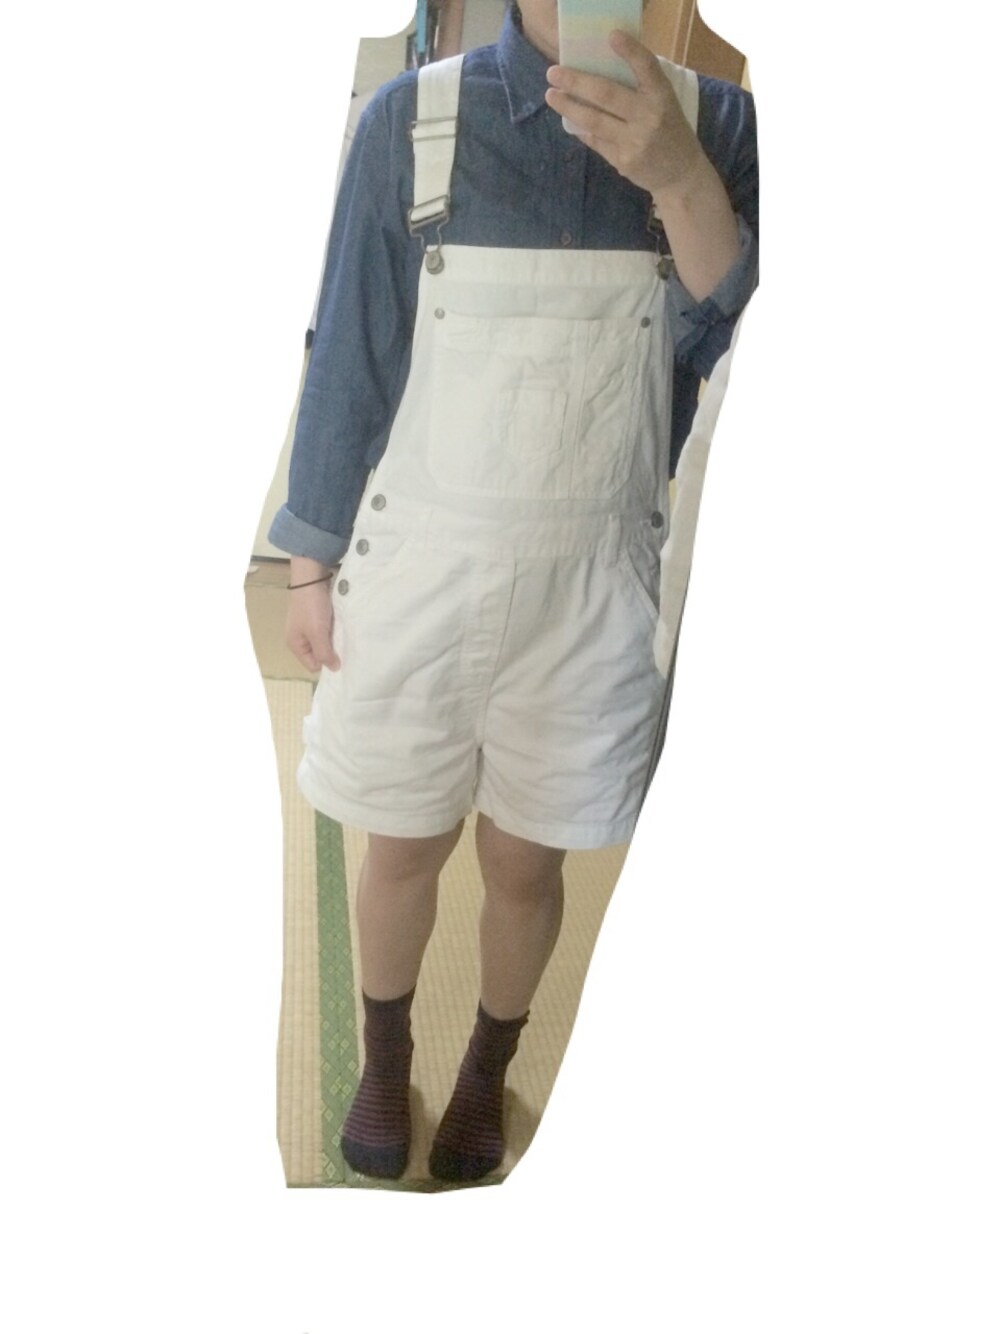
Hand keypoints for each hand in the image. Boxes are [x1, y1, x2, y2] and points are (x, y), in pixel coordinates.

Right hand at [286, 578, 339, 672]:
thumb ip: (324, 652)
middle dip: (332, 653)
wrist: (312, 578)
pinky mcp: (317, 617)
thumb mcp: (317, 633)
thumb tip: (334, 668)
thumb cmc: (312, 607)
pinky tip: (344, 630)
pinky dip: (335, 631)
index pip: (313, 665)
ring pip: (325, 642)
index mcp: (295, 644)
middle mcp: (300, 638)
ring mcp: (308, 627)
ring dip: (335, 641)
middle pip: (319, 654)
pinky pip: (327, 630)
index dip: (326, 665)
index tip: (342, 661)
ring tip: (348, 641)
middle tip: (348, 651)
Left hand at [544, 30, 701, 195]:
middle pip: (606, 94)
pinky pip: (596, 141)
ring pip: (594, 120)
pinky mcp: (623, 161)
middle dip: (576, 82)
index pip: (647, 68)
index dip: (630, 51)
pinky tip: (570, 121)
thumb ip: (641, 89)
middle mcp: (649, 116)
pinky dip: (582, 130)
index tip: (612, 36)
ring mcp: (635, 141)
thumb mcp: (665, 103)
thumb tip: (599, 71)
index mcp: (662, 96)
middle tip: (553, 72)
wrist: (682, 174)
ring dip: (569, 107)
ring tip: (551, 95)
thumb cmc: (670, 131)